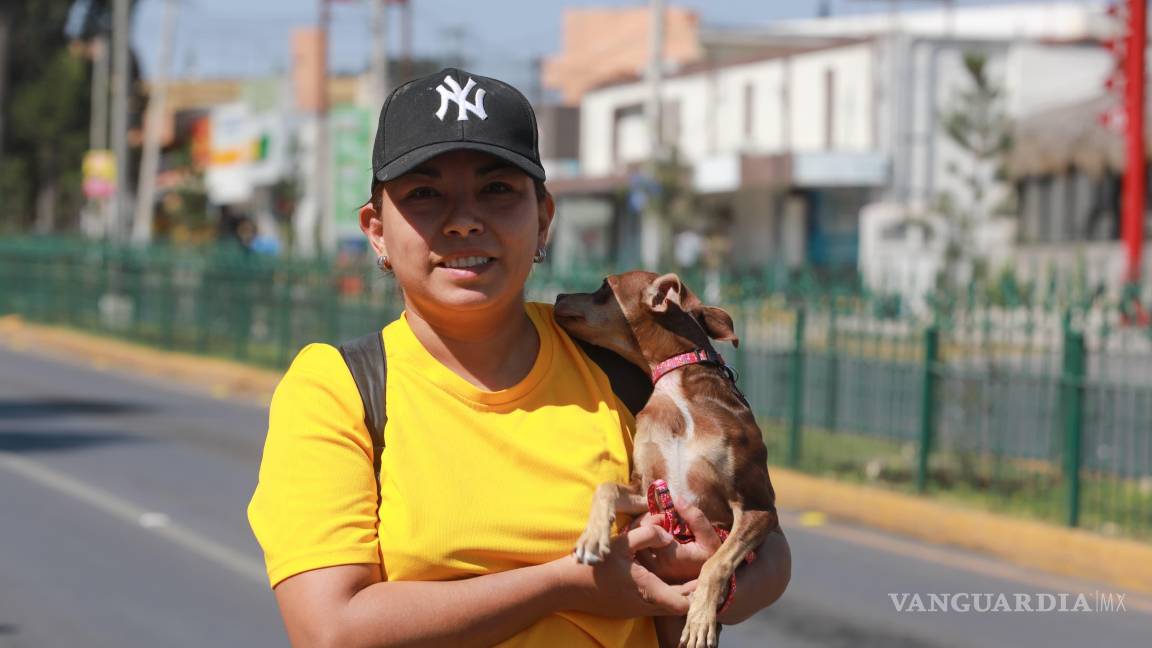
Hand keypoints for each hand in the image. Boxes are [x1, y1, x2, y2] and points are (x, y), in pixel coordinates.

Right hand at [561, 525, 694, 617]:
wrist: (566, 587)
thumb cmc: (595, 565)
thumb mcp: (622, 542)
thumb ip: (649, 534)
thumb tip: (667, 533)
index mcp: (648, 590)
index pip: (684, 603)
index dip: (697, 593)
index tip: (703, 577)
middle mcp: (645, 605)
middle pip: (677, 607)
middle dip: (689, 592)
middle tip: (697, 574)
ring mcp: (634, 610)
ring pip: (664, 606)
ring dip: (674, 593)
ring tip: (680, 574)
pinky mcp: (625, 609)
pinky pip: (650, 605)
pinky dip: (659, 594)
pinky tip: (655, 577)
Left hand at [631, 498, 721, 583]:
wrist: (710, 582)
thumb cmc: (709, 557)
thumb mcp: (708, 536)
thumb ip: (694, 517)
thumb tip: (677, 499)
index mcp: (669, 556)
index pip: (649, 530)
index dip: (655, 518)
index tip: (667, 518)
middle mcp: (655, 567)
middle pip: (637, 537)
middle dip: (645, 523)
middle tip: (659, 521)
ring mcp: (648, 574)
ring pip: (633, 546)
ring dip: (640, 532)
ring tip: (655, 529)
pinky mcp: (645, 577)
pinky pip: (634, 555)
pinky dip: (638, 543)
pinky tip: (649, 540)